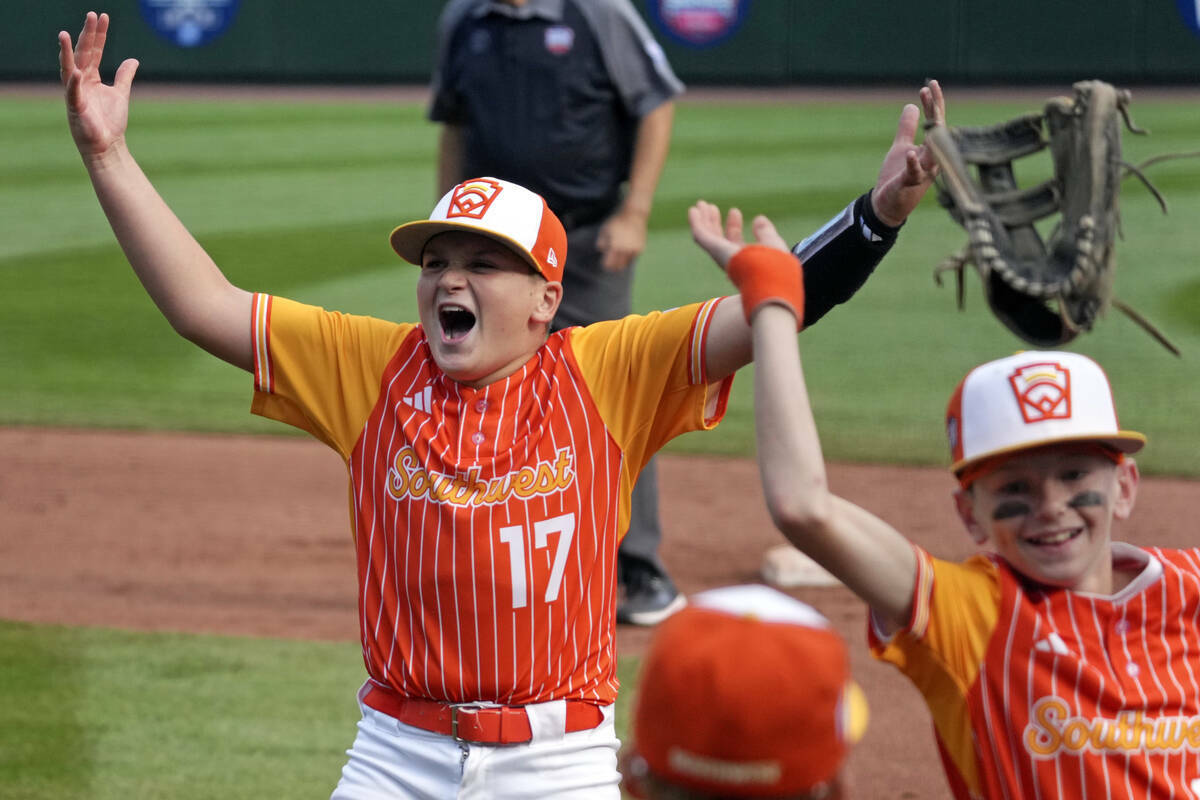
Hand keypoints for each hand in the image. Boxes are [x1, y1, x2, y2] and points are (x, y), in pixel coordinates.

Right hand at [59, 12, 138, 161]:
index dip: (98, 34)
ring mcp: (76, 93)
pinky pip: (73, 93)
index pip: (94, 50)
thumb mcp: (121, 94)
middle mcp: (80, 82)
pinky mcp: (76, 108)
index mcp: (90, 77)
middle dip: (87, 35)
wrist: (108, 145)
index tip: (102, 17)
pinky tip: (76, 71)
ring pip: (69, 68)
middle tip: (91, 15)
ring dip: (67, 52)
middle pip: (82, 54)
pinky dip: (74, 83)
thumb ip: (124, 76)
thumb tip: (133, 60)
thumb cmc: (110, 121)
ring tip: (65, 34)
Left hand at [595, 208, 646, 271]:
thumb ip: (601, 241)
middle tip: (610, 267)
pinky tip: (625, 254)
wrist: (634, 215)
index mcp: (614, 245)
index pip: (609, 263)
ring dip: (621, 264)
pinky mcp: (640, 248)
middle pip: (618, 266)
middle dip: (613, 267)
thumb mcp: (605, 229)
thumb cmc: (617, 222)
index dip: (605, 265)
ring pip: (626, 263)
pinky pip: (633, 258)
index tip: (604, 264)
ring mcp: (633, 249)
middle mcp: (624, 249)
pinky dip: (628, 258)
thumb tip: (601, 250)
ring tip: (618, 261)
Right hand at [687, 200, 788, 270]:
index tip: (735, 211)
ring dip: (703, 219)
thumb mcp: (772, 243)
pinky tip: (693, 210)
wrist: (769, 277)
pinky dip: (696, 223)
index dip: (733, 225)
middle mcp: (729, 259)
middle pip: (717, 238)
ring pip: (707, 235)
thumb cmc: (775, 266)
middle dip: (714, 222)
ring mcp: (720, 255)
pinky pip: (701, 235)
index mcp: (744, 259)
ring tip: (700, 204)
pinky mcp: (714, 249)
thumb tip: (759, 219)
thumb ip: (765, 232)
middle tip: (711, 207)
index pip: (734, 241)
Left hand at [870, 79, 945, 226]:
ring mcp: (922, 172)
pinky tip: (910, 152)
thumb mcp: (900, 146)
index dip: (934, 103)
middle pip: (938, 132)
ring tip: (929, 112)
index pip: (936, 123)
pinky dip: (913, 163)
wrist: (886, 204)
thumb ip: (907, 128)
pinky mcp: (909, 184)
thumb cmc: (897, 175)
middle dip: (935, 110)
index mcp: (930, 149)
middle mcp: (931, 160)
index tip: (929, 84)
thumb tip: (911, 106)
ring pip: (933, 152)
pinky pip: (914, 173)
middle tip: (929, 88)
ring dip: (932, 134)